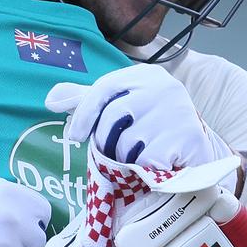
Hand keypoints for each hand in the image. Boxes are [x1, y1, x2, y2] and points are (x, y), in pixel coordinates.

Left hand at [46, 64, 230, 166]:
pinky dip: (145, 171)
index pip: (104, 88)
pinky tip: (155, 166)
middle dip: (106, 142)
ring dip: (126, 159)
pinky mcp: (188, 138)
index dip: (84, 113)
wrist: (196, 148)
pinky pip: (147, 161)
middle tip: (116, 152)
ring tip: (139, 156)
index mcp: (145, 75)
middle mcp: (163, 87)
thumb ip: (88, 101)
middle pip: (113, 118)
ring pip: (128, 144)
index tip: (74, 136)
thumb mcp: (121, 105)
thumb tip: (51, 99)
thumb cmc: (150, 125)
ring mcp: (177, 112)